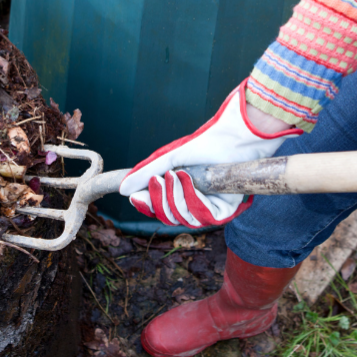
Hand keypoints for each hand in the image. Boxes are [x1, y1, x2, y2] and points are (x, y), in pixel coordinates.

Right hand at [119, 79, 300, 227]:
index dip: (147, 205)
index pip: (160, 209)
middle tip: (159, 179)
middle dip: (160, 200)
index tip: (134, 197)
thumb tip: (123, 189)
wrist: (233, 137)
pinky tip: (190, 180)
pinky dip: (193, 198)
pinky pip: (203, 216)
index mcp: (182, 192)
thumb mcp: (170, 158)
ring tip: (177, 174)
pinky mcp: (226, 211)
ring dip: (176, 197)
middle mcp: (196, 203)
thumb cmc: (205, 144)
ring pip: (184, 219)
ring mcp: (210, 208)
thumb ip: (146, 173)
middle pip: (169, 217)